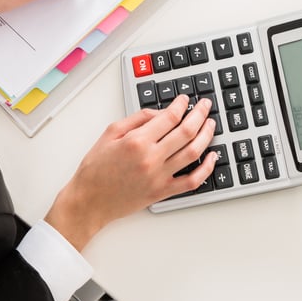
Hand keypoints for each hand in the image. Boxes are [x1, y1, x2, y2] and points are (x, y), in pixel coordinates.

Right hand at [45, 95, 217, 250]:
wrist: (89, 200)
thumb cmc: (95, 169)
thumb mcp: (110, 133)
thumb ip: (137, 119)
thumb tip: (160, 113)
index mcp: (137, 141)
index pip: (169, 117)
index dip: (181, 105)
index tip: (185, 100)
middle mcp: (151, 158)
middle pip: (186, 132)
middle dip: (199, 115)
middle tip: (204, 106)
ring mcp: (159, 177)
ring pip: (193, 153)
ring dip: (206, 136)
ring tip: (210, 125)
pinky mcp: (163, 192)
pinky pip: (192, 181)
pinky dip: (206, 169)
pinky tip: (212, 157)